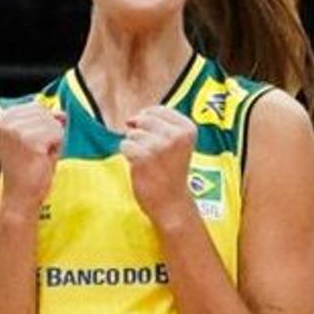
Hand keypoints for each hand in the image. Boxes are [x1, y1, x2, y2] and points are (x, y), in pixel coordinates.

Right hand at [0, 103, 66, 217]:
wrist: (20, 197)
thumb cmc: (26, 172)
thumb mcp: (32, 139)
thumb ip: (42, 122)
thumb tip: (61, 113)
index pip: (36, 107)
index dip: (43, 126)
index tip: (32, 146)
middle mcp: (4, 121)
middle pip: (45, 113)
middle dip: (48, 133)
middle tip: (36, 154)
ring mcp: (16, 130)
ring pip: (53, 123)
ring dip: (52, 142)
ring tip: (38, 158)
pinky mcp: (30, 141)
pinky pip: (58, 134)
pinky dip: (56, 149)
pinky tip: (42, 161)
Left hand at [120, 106, 198, 229]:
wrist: (172, 204)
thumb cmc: (171, 173)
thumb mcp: (177, 144)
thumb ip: (158, 125)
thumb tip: (129, 120)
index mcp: (188, 129)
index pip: (157, 110)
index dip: (150, 124)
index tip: (160, 145)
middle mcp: (176, 135)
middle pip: (143, 119)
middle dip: (141, 135)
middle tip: (154, 156)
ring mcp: (160, 145)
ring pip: (132, 133)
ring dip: (135, 148)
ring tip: (149, 163)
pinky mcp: (143, 156)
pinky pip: (125, 145)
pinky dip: (128, 156)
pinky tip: (140, 168)